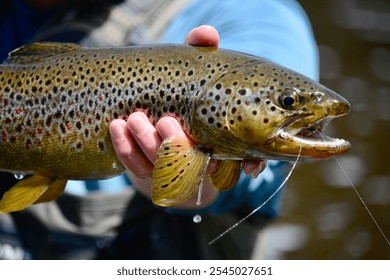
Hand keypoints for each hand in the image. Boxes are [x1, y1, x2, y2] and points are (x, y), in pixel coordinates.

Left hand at [109, 25, 265, 208]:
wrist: (148, 110)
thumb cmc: (181, 91)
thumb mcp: (192, 70)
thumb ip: (200, 52)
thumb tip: (207, 33)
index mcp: (221, 142)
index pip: (245, 161)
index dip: (253, 165)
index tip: (250, 166)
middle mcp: (201, 160)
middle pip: (194, 165)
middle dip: (177, 145)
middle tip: (165, 122)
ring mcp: (172, 168)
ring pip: (162, 168)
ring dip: (147, 145)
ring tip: (134, 119)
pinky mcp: (147, 171)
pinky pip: (137, 167)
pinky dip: (126, 149)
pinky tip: (117, 127)